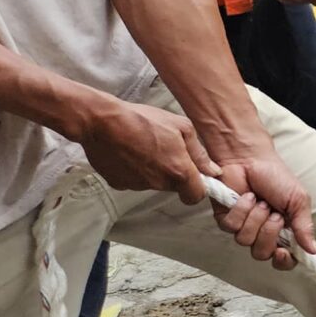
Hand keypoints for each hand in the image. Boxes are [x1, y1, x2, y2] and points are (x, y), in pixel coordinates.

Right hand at [72, 96, 216, 199]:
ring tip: (144, 146)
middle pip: (173, 186)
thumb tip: (213, 171)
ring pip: (153, 183)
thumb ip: (199, 153)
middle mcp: (158, 183)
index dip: (197, 188)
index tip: (195, 177)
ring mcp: (136, 185)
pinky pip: (133, 180)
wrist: (101, 121)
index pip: (195, 196)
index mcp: (178, 171)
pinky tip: (128, 152)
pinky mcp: (118, 184)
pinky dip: (133, 170)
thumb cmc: (143, 120)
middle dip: (173, 172)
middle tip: (165, 150)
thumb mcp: (181, 127)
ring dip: (153, 170)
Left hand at [210, 146, 315, 270]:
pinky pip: (231, 227)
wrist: (250, 159)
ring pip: (245, 241)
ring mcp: (244, 228)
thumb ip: (305, 227)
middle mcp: (264, 234)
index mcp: (285, 232)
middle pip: (263, 254)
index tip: (283, 252)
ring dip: (255, 218)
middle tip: (274, 214)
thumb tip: (315, 252)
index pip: (285, 260)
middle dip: (269, 233)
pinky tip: (246, 197)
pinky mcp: (226, 220)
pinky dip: (241, 210)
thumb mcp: (298, 201)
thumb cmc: (277, 177)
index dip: (284, 261)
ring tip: (260, 201)